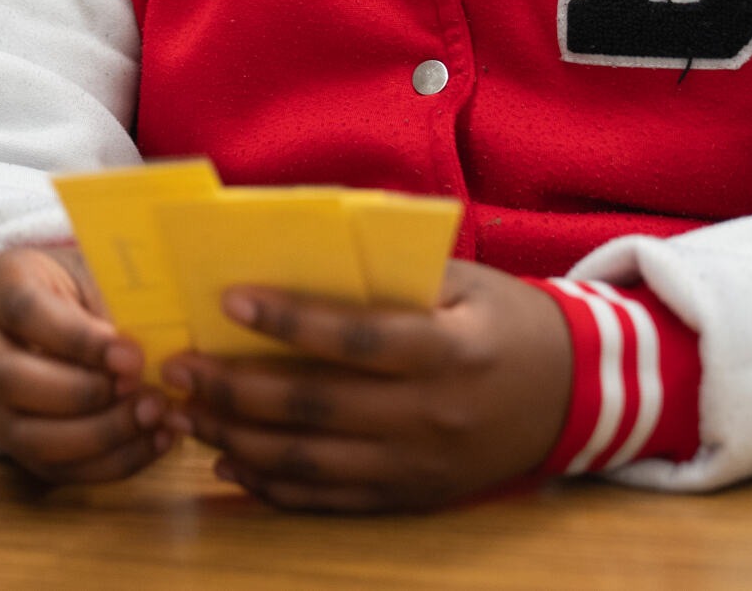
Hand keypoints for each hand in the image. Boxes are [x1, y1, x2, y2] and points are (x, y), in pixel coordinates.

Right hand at [0, 244, 183, 483]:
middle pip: (12, 380)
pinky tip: (155, 440)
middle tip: (143, 390)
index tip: (131, 355)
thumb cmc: (82, 284)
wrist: (59, 308)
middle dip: (84, 394)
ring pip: (29, 436)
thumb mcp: (95, 271)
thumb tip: (156, 350)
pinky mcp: (15, 443)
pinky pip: (56, 468)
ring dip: (99, 434)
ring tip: (153, 416)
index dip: (79, 339)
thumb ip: (115, 302)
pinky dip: (111, 461)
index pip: (25, 313)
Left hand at [164, 260, 571, 511]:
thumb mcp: (464, 281)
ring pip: (311, 461)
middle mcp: (430, 416)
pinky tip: (230, 461)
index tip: (229, 301)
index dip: (290, 320)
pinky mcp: (411, 498)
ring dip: (238, 438)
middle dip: (235, 387)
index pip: (356, 337)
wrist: (573, 395)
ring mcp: (419, 466)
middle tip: (178, 367)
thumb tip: (297, 252)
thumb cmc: (505, 321)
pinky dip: (273, 485)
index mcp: (448, 351)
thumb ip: (390, 274)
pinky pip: (329, 500)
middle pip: (316, 407)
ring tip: (187, 413)